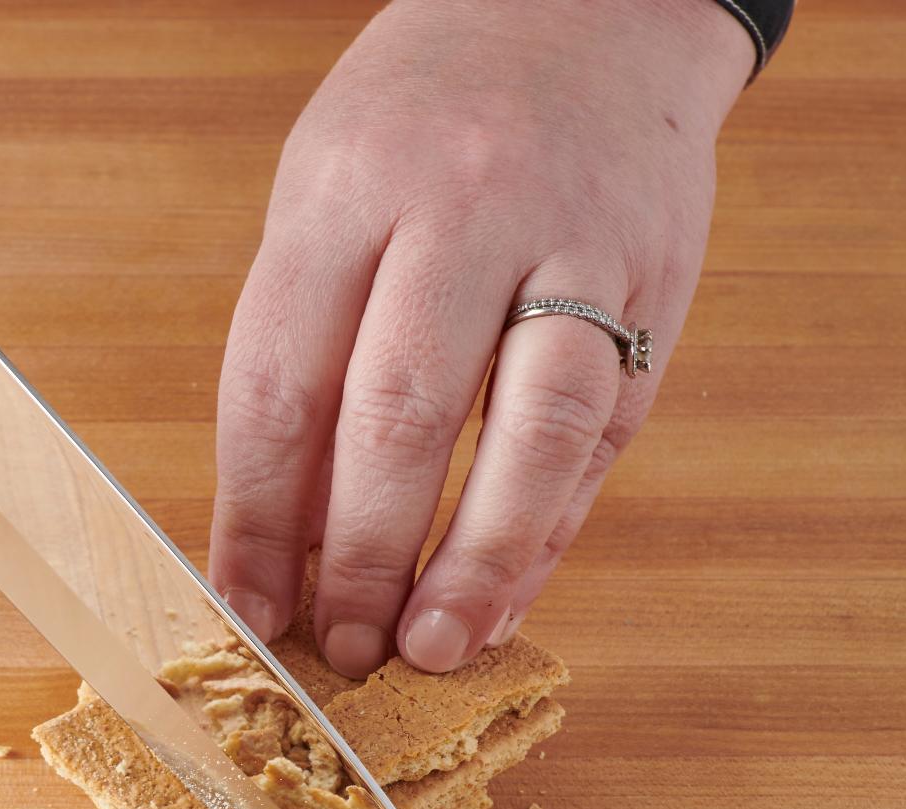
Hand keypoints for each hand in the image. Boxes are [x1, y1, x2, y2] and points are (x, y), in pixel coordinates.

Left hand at [207, 0, 753, 676]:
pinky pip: (607, 428)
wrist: (587, 5)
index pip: (282, 384)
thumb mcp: (325, 194)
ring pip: (532, 430)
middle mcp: (465, 210)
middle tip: (339, 648)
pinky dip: (554, 525)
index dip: (257, 516)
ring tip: (435, 647)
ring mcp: (577, 245)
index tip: (245, 606)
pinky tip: (509, 591)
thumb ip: (303, 347)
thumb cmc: (422, 118)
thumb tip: (280, 531)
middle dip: (362, 554)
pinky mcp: (660, 281)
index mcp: (348, 190)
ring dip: (478, 559)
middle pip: (400, 413)